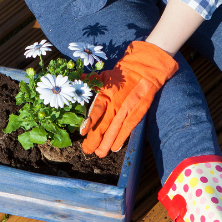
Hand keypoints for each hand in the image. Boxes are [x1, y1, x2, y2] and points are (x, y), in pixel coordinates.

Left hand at [80, 41, 177, 156]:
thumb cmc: (122, 72)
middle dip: (95, 139)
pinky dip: (123, 137)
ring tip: (100, 154)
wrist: (145, 67)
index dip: (90, 122)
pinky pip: (129, 127)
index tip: (82, 133)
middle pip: (104, 124)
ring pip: (116, 129)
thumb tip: (76, 80)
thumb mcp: (104, 75)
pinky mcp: (139, 111)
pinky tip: (116, 147)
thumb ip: (90, 81)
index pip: (96, 110)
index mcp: (107, 93)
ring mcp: (128, 108)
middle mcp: (116, 102)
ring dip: (107, 142)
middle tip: (87, 150)